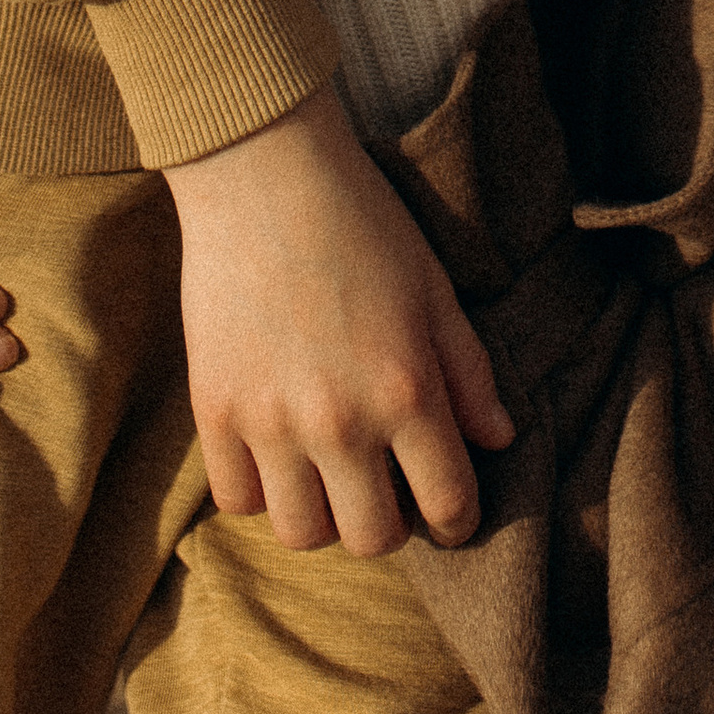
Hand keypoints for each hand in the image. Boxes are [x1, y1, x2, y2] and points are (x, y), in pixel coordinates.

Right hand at [166, 81, 511, 553]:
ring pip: (301, 533)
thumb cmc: (363, 222)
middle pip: (372, 538)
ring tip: (332, 475)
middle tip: (390, 489)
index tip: (452, 512)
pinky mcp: (215, 413)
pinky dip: (261, 490)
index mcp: (407, 391)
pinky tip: (278, 451)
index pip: (447, 503)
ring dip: (324, 516)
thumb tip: (499, 440)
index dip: (458, 520)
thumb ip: (469, 373)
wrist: (264, 174)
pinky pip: (237, 500)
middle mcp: (340, 423)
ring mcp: (271, 423)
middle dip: (392, 524)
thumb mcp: (434, 289)